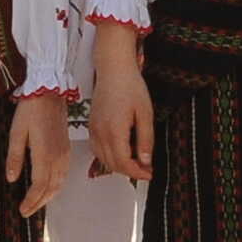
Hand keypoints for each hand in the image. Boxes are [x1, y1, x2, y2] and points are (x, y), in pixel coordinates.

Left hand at [5, 98, 69, 217]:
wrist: (49, 93)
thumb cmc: (30, 110)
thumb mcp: (16, 133)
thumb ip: (15, 157)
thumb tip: (11, 179)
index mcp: (44, 154)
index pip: (39, 185)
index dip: (31, 200)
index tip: (22, 210)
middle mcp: (58, 157)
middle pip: (51, 188)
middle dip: (39, 203)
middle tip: (26, 212)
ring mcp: (64, 153)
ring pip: (60, 183)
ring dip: (48, 196)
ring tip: (36, 204)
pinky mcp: (66, 148)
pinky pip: (64, 174)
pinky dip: (56, 186)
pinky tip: (49, 188)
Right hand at [88, 25, 153, 180]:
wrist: (113, 68)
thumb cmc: (130, 85)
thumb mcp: (145, 113)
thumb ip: (146, 139)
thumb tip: (146, 161)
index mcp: (114, 131)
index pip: (123, 163)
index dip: (137, 173)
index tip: (149, 173)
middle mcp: (100, 133)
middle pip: (112, 164)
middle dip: (129, 171)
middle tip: (146, 169)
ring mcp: (93, 129)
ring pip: (103, 159)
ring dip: (118, 165)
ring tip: (135, 162)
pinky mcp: (91, 125)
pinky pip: (97, 149)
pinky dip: (108, 156)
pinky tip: (120, 152)